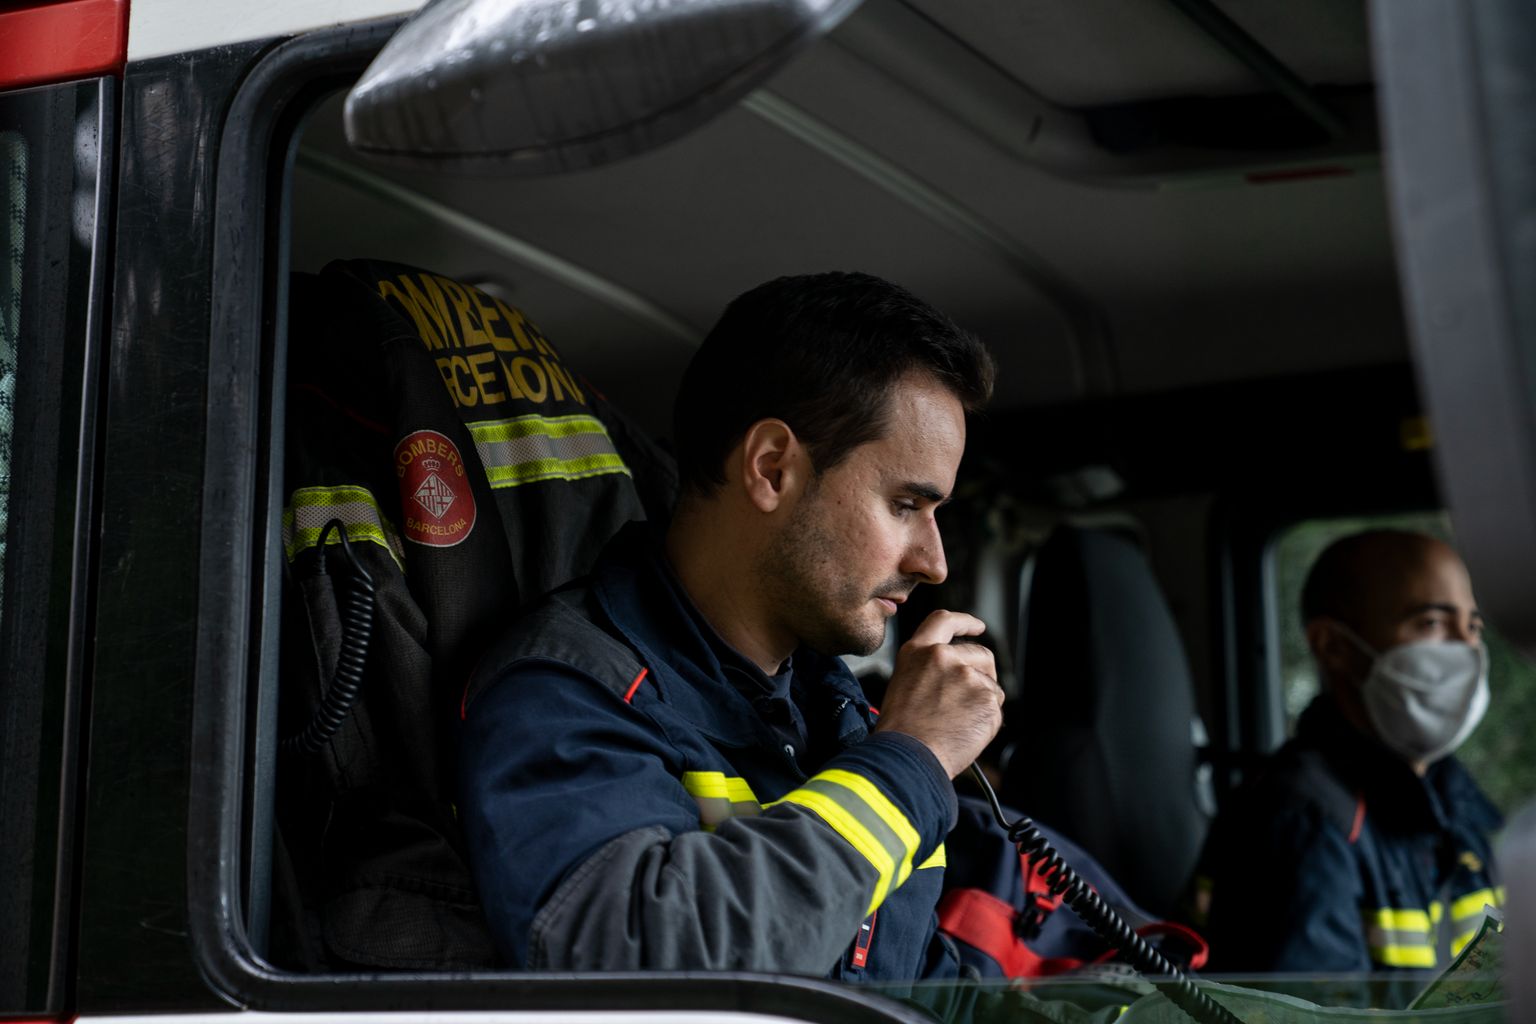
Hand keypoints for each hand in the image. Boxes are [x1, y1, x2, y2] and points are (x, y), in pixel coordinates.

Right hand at [873, 610, 1002, 778]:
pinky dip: (986, 721)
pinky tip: (965, 731)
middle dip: (982, 674)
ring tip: (958, 722)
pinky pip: (995, 707)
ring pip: (991, 684)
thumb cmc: (902, 731)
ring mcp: (966, 675)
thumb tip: (956, 672)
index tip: (976, 626)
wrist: (907, 756)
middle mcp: (942, 657)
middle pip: (980, 654)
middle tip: (968, 700)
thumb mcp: (904, 685)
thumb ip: (929, 670)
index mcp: (918, 652)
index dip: (964, 622)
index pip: (944, 621)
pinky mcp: (985, 697)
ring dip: (983, 700)